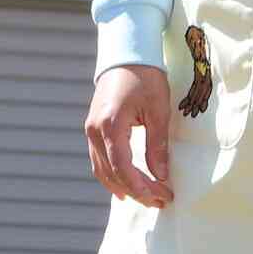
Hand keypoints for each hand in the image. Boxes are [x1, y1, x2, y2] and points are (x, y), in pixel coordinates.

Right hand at [84, 64, 174, 207]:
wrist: (125, 53)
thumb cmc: (145, 76)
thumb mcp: (158, 110)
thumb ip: (157, 145)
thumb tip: (161, 175)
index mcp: (111, 126)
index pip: (124, 168)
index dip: (142, 187)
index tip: (162, 196)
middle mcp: (95, 131)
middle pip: (112, 174)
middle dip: (136, 191)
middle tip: (160, 200)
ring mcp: (91, 131)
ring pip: (102, 171)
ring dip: (123, 187)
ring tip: (145, 198)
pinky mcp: (93, 129)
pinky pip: (99, 161)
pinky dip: (112, 175)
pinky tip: (126, 184)